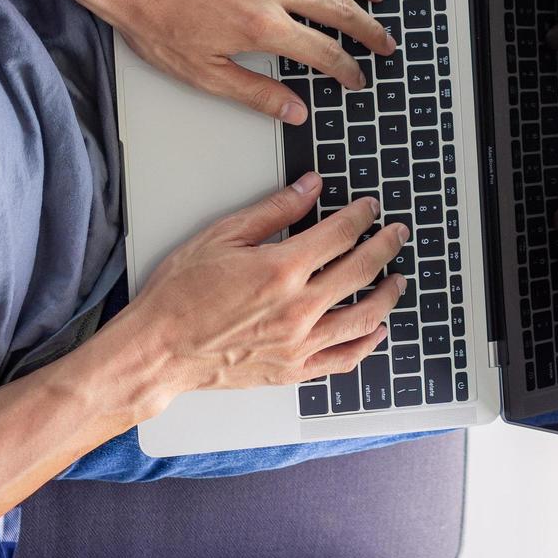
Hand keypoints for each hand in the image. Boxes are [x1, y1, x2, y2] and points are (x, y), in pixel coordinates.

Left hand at [89, 0, 395, 123]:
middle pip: (339, 8)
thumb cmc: (154, 20)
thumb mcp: (202, 72)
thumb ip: (255, 92)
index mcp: (262, 26)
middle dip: (369, 30)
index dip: (348, 68)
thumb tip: (296, 111)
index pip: (324, 52)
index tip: (358, 77)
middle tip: (384, 42)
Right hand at [124, 173, 408, 394]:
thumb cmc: (180, 294)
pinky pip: (343, 359)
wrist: (159, 349)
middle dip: (386, 246)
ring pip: (363, 317)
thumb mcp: (222, 236)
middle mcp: (298, 308)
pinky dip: (366, 344)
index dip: (361, 216)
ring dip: (387, 294)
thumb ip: (273, 211)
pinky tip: (376, 331)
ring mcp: (299, 343)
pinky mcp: (293, 370)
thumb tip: (310, 188)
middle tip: (397, 234)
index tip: (370, 208)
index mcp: (282, 269)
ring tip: (398, 280)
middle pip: (361, 270)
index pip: (340, 234)